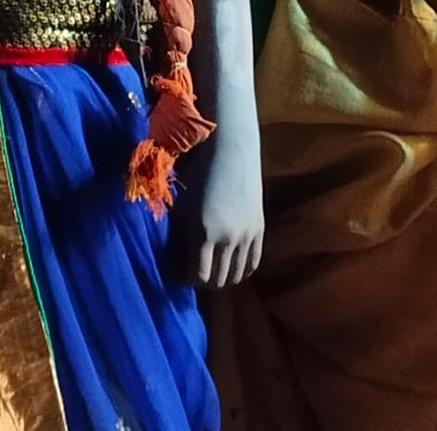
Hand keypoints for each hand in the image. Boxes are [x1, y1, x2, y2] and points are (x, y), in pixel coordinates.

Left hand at [170, 149, 265, 289]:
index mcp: (203, 233)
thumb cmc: (199, 175)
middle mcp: (227, 239)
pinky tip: (232, 269)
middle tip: (195, 277)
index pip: (198, 275)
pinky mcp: (259, 231)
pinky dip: (241, 271)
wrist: (231, 153)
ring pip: (236, 275)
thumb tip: (177, 262)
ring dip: (223, 279)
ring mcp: (246, 236)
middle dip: (204, 283)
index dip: (188, 281)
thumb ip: (181, 236)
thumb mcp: (183, 206)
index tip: (180, 277)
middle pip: (218, 280)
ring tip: (212, 273)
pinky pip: (252, 263)